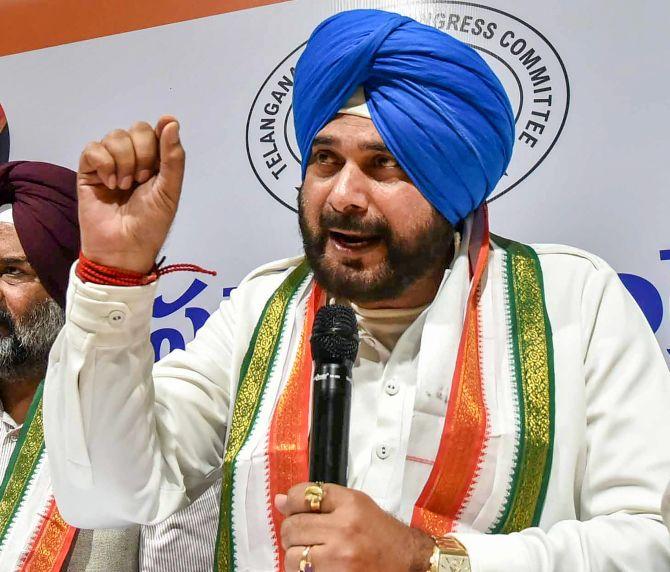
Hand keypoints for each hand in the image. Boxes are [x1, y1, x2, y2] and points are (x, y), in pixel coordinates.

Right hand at [77, 116, 185, 273]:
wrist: (124, 248)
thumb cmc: (150, 224)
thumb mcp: (169, 191)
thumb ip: (172, 158)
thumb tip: (171, 121)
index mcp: (155, 163)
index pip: (155, 132)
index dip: (159, 134)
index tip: (163, 137)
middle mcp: (133, 159)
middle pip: (136, 129)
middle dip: (142, 153)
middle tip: (141, 180)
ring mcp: (110, 163)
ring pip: (115, 136)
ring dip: (124, 162)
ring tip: (125, 187)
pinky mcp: (88, 170)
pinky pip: (93, 149)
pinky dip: (104, 164)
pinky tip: (109, 185)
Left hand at [277, 482, 433, 571]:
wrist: (407, 562)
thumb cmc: (381, 533)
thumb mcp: (357, 505)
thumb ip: (321, 500)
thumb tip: (281, 500)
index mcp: (350, 504)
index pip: (304, 495)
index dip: (292, 501)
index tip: (292, 507)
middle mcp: (344, 529)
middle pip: (293, 526)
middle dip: (291, 530)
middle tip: (302, 534)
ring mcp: (339, 558)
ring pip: (291, 554)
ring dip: (295, 554)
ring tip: (310, 553)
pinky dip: (303, 570)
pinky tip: (317, 566)